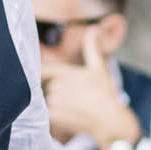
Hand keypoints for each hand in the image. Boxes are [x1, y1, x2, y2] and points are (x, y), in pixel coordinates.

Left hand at [40, 28, 140, 147]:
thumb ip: (92, 48)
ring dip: (53, 103)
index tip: (42, 77)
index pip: (42, 70)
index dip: (41, 74)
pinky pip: (46, 114)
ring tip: (72, 108)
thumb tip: (93, 28)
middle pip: (46, 86)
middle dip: (54, 91)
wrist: (110, 121)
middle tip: (73, 98)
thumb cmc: (105, 94)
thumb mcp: (100, 68)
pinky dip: (53, 115)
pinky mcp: (53, 117)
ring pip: (45, 100)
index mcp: (65, 72)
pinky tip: (67, 116)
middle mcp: (57, 86)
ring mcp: (54, 102)